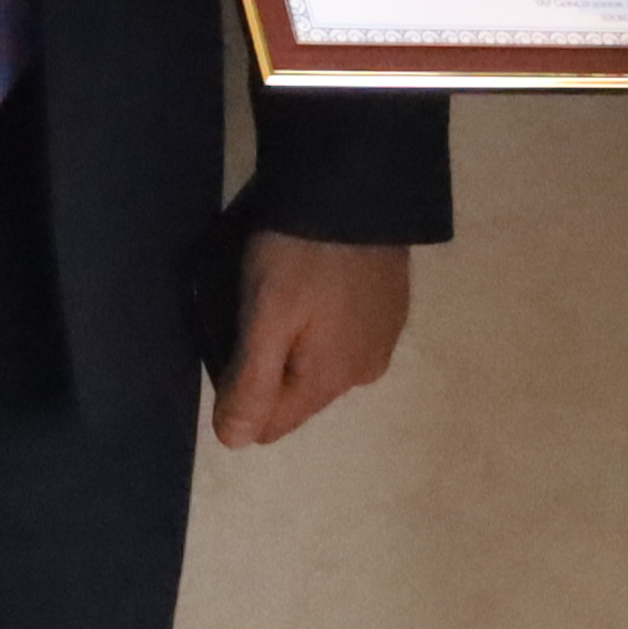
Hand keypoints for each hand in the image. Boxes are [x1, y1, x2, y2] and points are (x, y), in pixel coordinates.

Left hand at [208, 231, 409, 445]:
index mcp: (332, 380)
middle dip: (271, 365)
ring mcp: (385, 338)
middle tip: (258, 306)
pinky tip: (320, 280)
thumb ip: (250, 383)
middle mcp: (364, 372)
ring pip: (322, 363)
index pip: (270, 425)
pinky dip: (328, 318)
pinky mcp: (393, 306)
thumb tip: (235, 443)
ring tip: (289, 288)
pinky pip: (346, 333)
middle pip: (297, 394)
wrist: (359, 185)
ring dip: (300, 341)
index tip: (234, 338)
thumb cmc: (301, 253)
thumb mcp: (264, 314)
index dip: (241, 392)